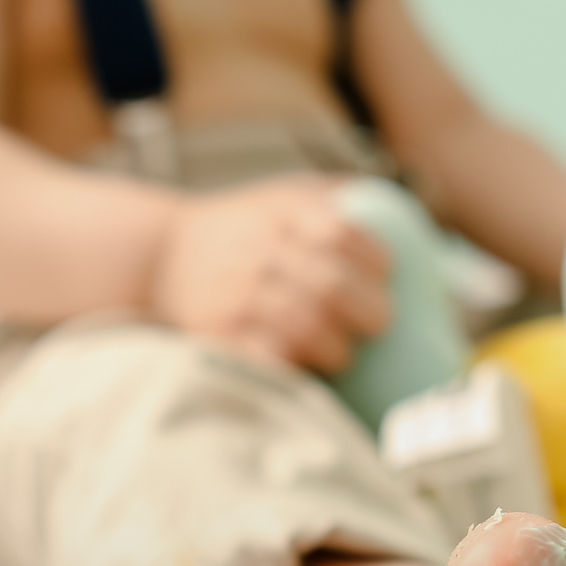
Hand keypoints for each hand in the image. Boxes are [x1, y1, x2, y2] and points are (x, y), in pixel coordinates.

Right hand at [150, 176, 392, 374]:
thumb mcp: (280, 194)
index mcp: (279, 214)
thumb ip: (336, 197)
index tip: (387, 272)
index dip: (374, 256)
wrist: (157, 256)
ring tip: (343, 352)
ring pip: (303, 327)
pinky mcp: (216, 335)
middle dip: (369, 310)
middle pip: (329, 285)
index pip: (341, 233)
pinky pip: (264, 360)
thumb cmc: (240, 227)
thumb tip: (409, 214)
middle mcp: (257, 251)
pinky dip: (291, 370)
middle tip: (380, 322)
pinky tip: (304, 370)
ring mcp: (235, 295)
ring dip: (336, 347)